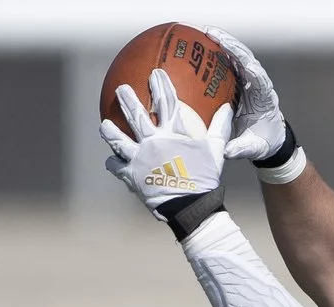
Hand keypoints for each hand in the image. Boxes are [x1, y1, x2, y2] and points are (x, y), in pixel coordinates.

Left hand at [99, 68, 232, 220]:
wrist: (190, 207)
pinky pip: (117, 167)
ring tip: (105, 125)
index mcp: (172, 133)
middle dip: (127, 99)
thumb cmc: (205, 179)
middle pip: (136, 115)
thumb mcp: (215, 152)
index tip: (156, 73)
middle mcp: (153, 141)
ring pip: (118, 140)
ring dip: (110, 131)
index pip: (165, 102)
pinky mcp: (131, 176)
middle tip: (121, 89)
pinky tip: (110, 161)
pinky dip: (113, 163)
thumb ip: (220, 128)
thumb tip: (228, 107)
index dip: (160, 85)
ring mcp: (140, 158)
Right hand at [203, 27, 288, 165]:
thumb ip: (241, 148)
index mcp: (265, 98)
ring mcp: (249, 81)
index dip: (252, 70)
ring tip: (207, 33)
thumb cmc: (264, 142)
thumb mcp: (254, 148)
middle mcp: (258, 84)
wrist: (269, 140)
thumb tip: (225, 151)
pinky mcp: (240, 82)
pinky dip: (219, 53)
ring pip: (238, 57)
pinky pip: (230, 64)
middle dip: (232, 46)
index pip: (260, 80)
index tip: (244, 63)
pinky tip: (205, 45)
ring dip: (224, 44)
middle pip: (247, 59)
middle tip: (214, 35)